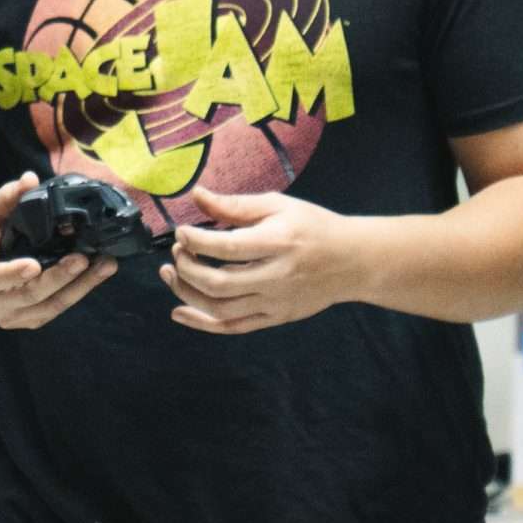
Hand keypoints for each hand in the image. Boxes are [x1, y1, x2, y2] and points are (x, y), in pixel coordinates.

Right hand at [0, 172, 118, 330]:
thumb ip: (6, 198)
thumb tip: (30, 179)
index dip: (12, 274)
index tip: (33, 265)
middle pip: (29, 294)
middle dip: (60, 277)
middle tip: (84, 258)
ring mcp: (12, 316)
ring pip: (50, 306)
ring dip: (81, 287)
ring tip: (105, 265)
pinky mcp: (30, 321)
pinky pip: (57, 309)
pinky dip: (79, 292)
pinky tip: (96, 275)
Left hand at [163, 186, 361, 334]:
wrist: (352, 261)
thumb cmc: (313, 227)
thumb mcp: (278, 205)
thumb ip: (235, 205)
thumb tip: (196, 195)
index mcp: (277, 243)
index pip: (227, 248)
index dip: (196, 241)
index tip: (181, 232)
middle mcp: (275, 277)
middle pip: (219, 283)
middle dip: (187, 267)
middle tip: (177, 251)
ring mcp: (274, 302)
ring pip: (220, 308)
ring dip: (187, 293)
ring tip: (170, 274)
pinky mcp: (274, 318)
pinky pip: (233, 327)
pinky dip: (202, 323)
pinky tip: (179, 312)